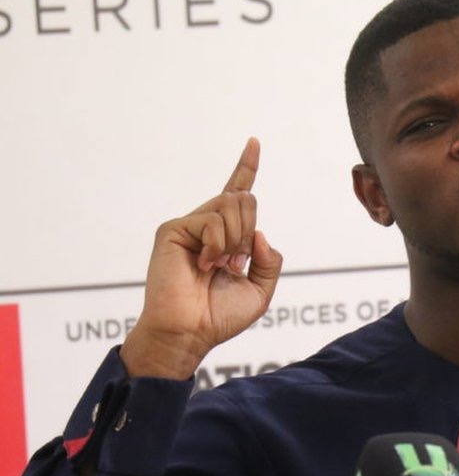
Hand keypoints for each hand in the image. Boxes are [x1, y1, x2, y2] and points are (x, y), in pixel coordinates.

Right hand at [121, 138, 282, 378]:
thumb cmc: (219, 315)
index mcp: (226, 237)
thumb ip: (270, 259)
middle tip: (236, 262)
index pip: (238, 194)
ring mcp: (189, 226)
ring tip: (218, 265)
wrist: (190, 333)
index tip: (254, 142)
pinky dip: (218, 244)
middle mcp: (207, 226)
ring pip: (231, 204)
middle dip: (250, 231)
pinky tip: (204, 263)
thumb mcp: (261, 289)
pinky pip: (212, 220)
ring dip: (236, 240)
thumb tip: (260, 232)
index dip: (246, 167)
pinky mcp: (172, 229)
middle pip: (245, 199)